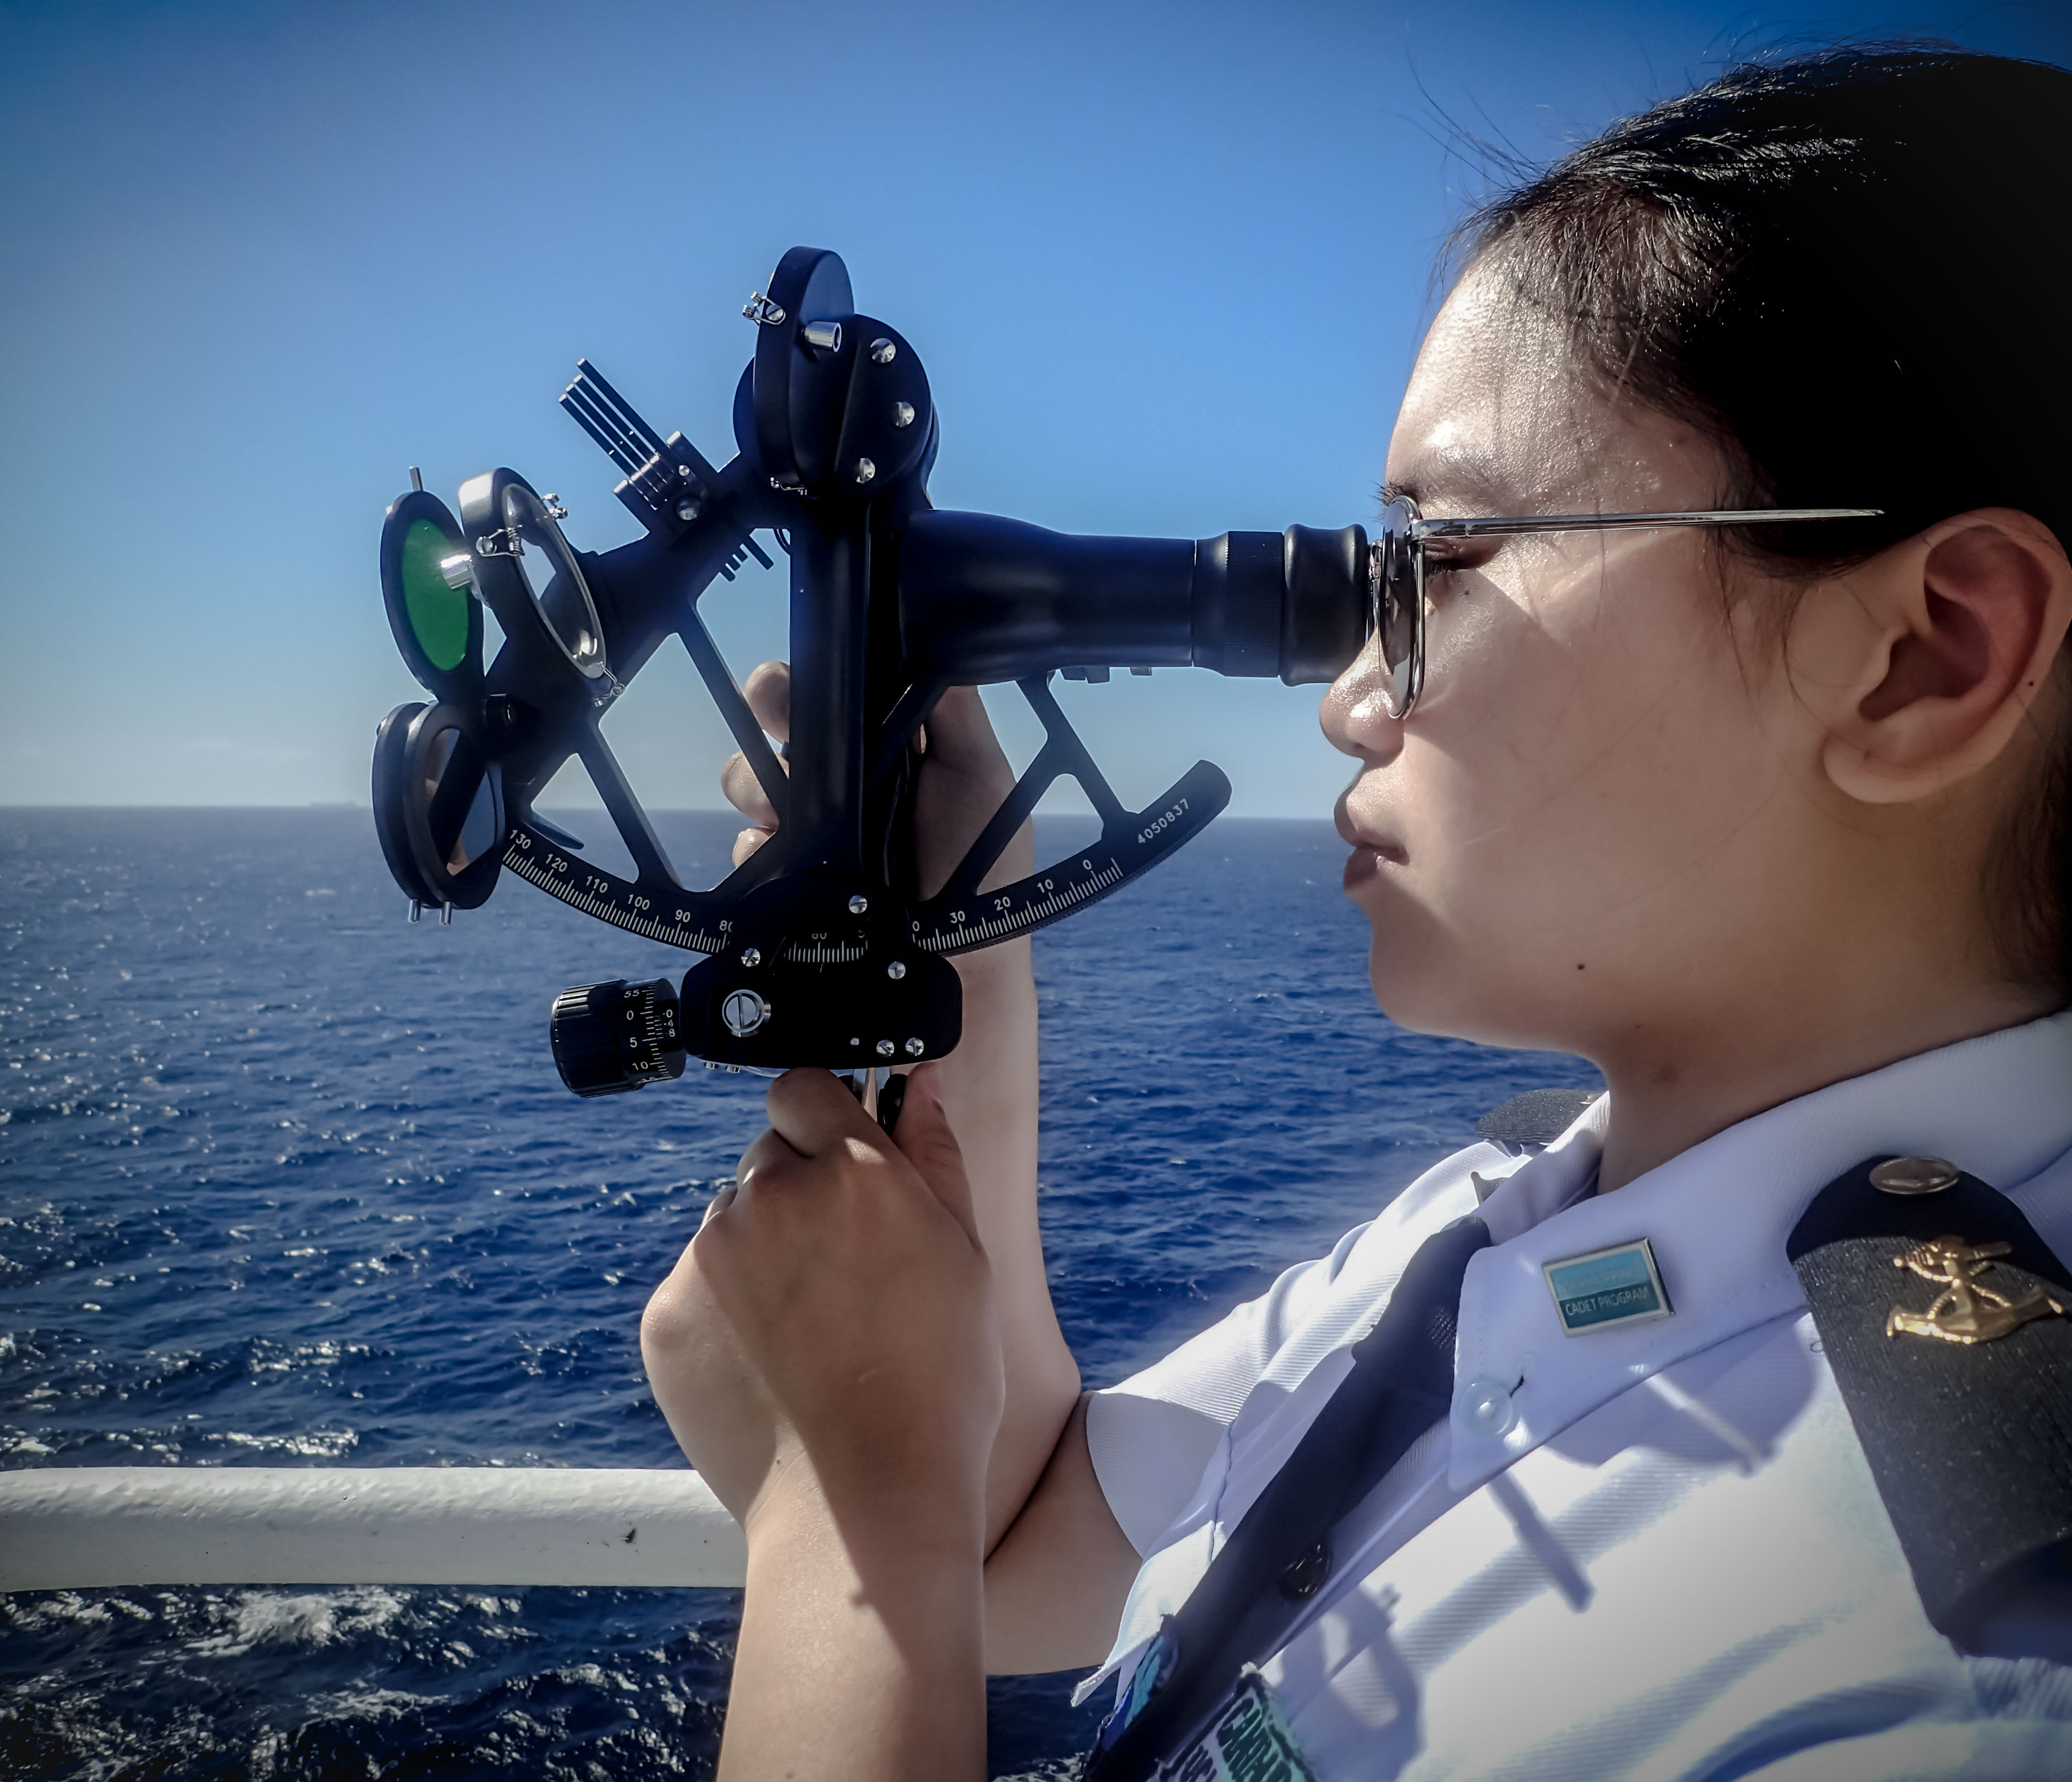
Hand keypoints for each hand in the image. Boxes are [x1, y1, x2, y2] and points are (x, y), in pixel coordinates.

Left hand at [690, 1064, 1003, 1545]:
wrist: (863, 1512)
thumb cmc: (939, 1387)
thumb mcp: (966, 1259)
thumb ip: (936, 1154)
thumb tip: (919, 1082)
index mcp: (854, 1173)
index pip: (806, 1089)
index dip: (826, 1121)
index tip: (842, 1162)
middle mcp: (771, 1197)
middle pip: (770, 1159)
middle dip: (800, 1194)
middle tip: (844, 1274)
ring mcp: (709, 1258)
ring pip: (732, 1223)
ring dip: (762, 1253)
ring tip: (812, 1334)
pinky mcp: (667, 1316)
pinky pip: (697, 1285)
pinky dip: (727, 1313)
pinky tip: (774, 1368)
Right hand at [722, 662, 1029, 897]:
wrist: (960, 965)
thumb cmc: (984, 866)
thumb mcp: (980, 771)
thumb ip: (950, 704)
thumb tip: (920, 633)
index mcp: (891, 747)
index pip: (834, 692)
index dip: (808, 680)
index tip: (791, 683)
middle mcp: (848, 782)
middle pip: (781, 725)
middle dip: (771, 718)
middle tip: (781, 728)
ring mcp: (816, 831)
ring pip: (753, 779)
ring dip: (759, 786)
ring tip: (786, 811)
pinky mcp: (790, 878)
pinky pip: (747, 845)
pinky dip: (758, 849)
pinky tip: (787, 861)